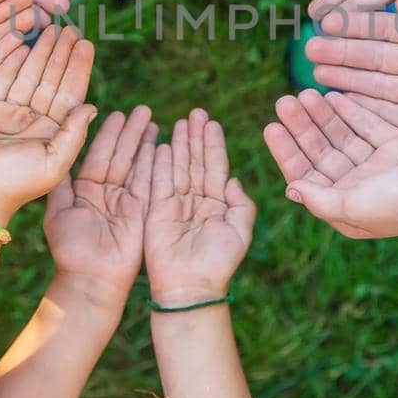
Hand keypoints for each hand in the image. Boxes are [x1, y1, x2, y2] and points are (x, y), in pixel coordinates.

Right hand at [0, 26, 97, 219]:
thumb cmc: (16, 185)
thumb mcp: (54, 163)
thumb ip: (74, 134)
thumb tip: (92, 107)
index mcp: (52, 132)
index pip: (70, 93)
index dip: (78, 68)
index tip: (86, 44)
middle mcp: (32, 119)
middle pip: (51, 78)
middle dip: (61, 53)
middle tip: (71, 27)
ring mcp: (8, 112)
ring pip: (28, 74)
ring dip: (40, 51)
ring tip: (51, 27)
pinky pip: (0, 77)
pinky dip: (11, 60)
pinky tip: (23, 41)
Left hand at [44, 105, 156, 305]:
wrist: (91, 279)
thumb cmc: (70, 250)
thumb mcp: (58, 212)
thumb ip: (60, 183)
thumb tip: (54, 154)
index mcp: (85, 190)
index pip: (99, 155)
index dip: (108, 134)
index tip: (117, 113)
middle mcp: (107, 192)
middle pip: (121, 155)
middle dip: (132, 132)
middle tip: (143, 109)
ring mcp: (126, 201)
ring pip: (137, 165)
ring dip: (146, 143)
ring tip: (155, 121)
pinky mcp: (142, 212)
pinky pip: (150, 183)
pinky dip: (156, 164)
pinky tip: (163, 146)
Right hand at [143, 109, 254, 302]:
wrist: (192, 286)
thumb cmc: (219, 262)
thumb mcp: (240, 230)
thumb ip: (241, 203)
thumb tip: (234, 180)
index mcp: (217, 204)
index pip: (215, 167)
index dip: (214, 144)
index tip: (212, 123)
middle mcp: (196, 201)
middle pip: (195, 161)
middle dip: (195, 137)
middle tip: (196, 111)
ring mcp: (175, 204)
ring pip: (178, 166)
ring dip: (178, 144)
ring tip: (180, 121)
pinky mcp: (157, 210)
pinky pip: (158, 181)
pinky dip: (159, 162)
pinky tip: (160, 144)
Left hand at [264, 89, 397, 239]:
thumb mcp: (355, 205)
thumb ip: (321, 198)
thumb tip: (291, 190)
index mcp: (346, 206)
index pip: (307, 175)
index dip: (287, 152)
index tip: (271, 126)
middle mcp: (361, 186)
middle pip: (322, 151)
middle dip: (303, 127)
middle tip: (284, 101)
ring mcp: (381, 165)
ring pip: (343, 135)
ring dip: (324, 116)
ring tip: (304, 92)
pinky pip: (368, 124)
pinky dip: (352, 110)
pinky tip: (334, 94)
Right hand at [304, 0, 397, 147]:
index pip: (386, 30)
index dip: (355, 26)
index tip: (326, 20)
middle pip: (375, 58)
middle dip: (342, 53)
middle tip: (308, 48)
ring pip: (376, 85)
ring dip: (346, 78)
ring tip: (315, 71)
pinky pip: (388, 113)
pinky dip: (363, 106)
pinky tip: (337, 98)